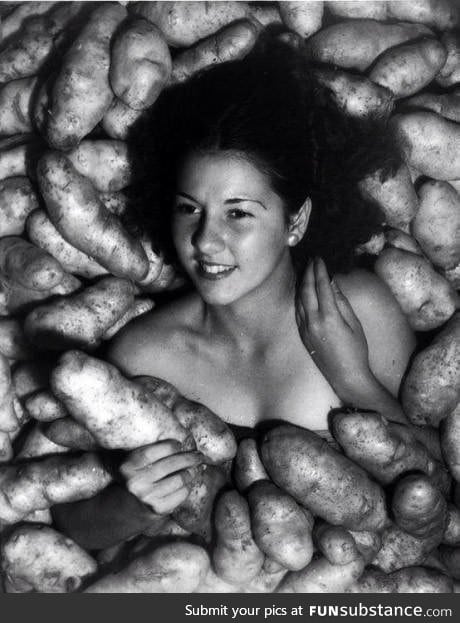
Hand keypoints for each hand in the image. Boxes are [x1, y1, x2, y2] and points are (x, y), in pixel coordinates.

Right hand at [120, 440, 202, 514]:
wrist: (125, 510)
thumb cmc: (136, 479)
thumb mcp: (136, 463)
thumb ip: (152, 452)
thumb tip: (184, 442)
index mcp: (128, 466)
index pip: (154, 451)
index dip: (171, 446)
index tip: (180, 444)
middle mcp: (136, 482)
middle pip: (171, 464)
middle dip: (190, 457)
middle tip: (199, 455)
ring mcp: (147, 497)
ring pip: (180, 478)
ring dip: (192, 472)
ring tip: (196, 468)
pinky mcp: (158, 508)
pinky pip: (182, 493)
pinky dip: (188, 486)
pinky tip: (187, 483)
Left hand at [295, 257, 371, 402]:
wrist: (345, 376)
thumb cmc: (356, 350)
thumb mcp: (354, 324)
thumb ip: (342, 302)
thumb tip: (332, 283)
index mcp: (329, 317)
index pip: (321, 286)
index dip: (320, 270)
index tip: (319, 258)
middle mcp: (313, 321)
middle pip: (306, 290)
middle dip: (308, 272)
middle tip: (311, 260)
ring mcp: (305, 328)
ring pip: (299, 300)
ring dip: (301, 283)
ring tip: (304, 270)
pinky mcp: (302, 335)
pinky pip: (297, 311)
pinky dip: (298, 297)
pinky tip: (301, 291)